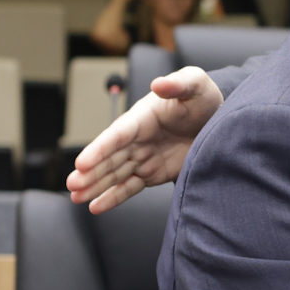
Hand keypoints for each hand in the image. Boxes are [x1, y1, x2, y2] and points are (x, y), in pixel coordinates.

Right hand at [66, 68, 223, 212]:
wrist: (217, 120)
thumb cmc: (201, 98)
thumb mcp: (194, 85)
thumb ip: (178, 84)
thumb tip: (159, 83)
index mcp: (141, 118)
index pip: (117, 135)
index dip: (100, 149)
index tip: (82, 162)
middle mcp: (136, 139)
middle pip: (110, 157)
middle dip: (90, 172)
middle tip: (72, 185)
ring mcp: (142, 157)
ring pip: (114, 174)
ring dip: (95, 186)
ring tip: (76, 198)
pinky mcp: (151, 174)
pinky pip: (129, 187)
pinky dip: (113, 197)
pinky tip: (96, 206)